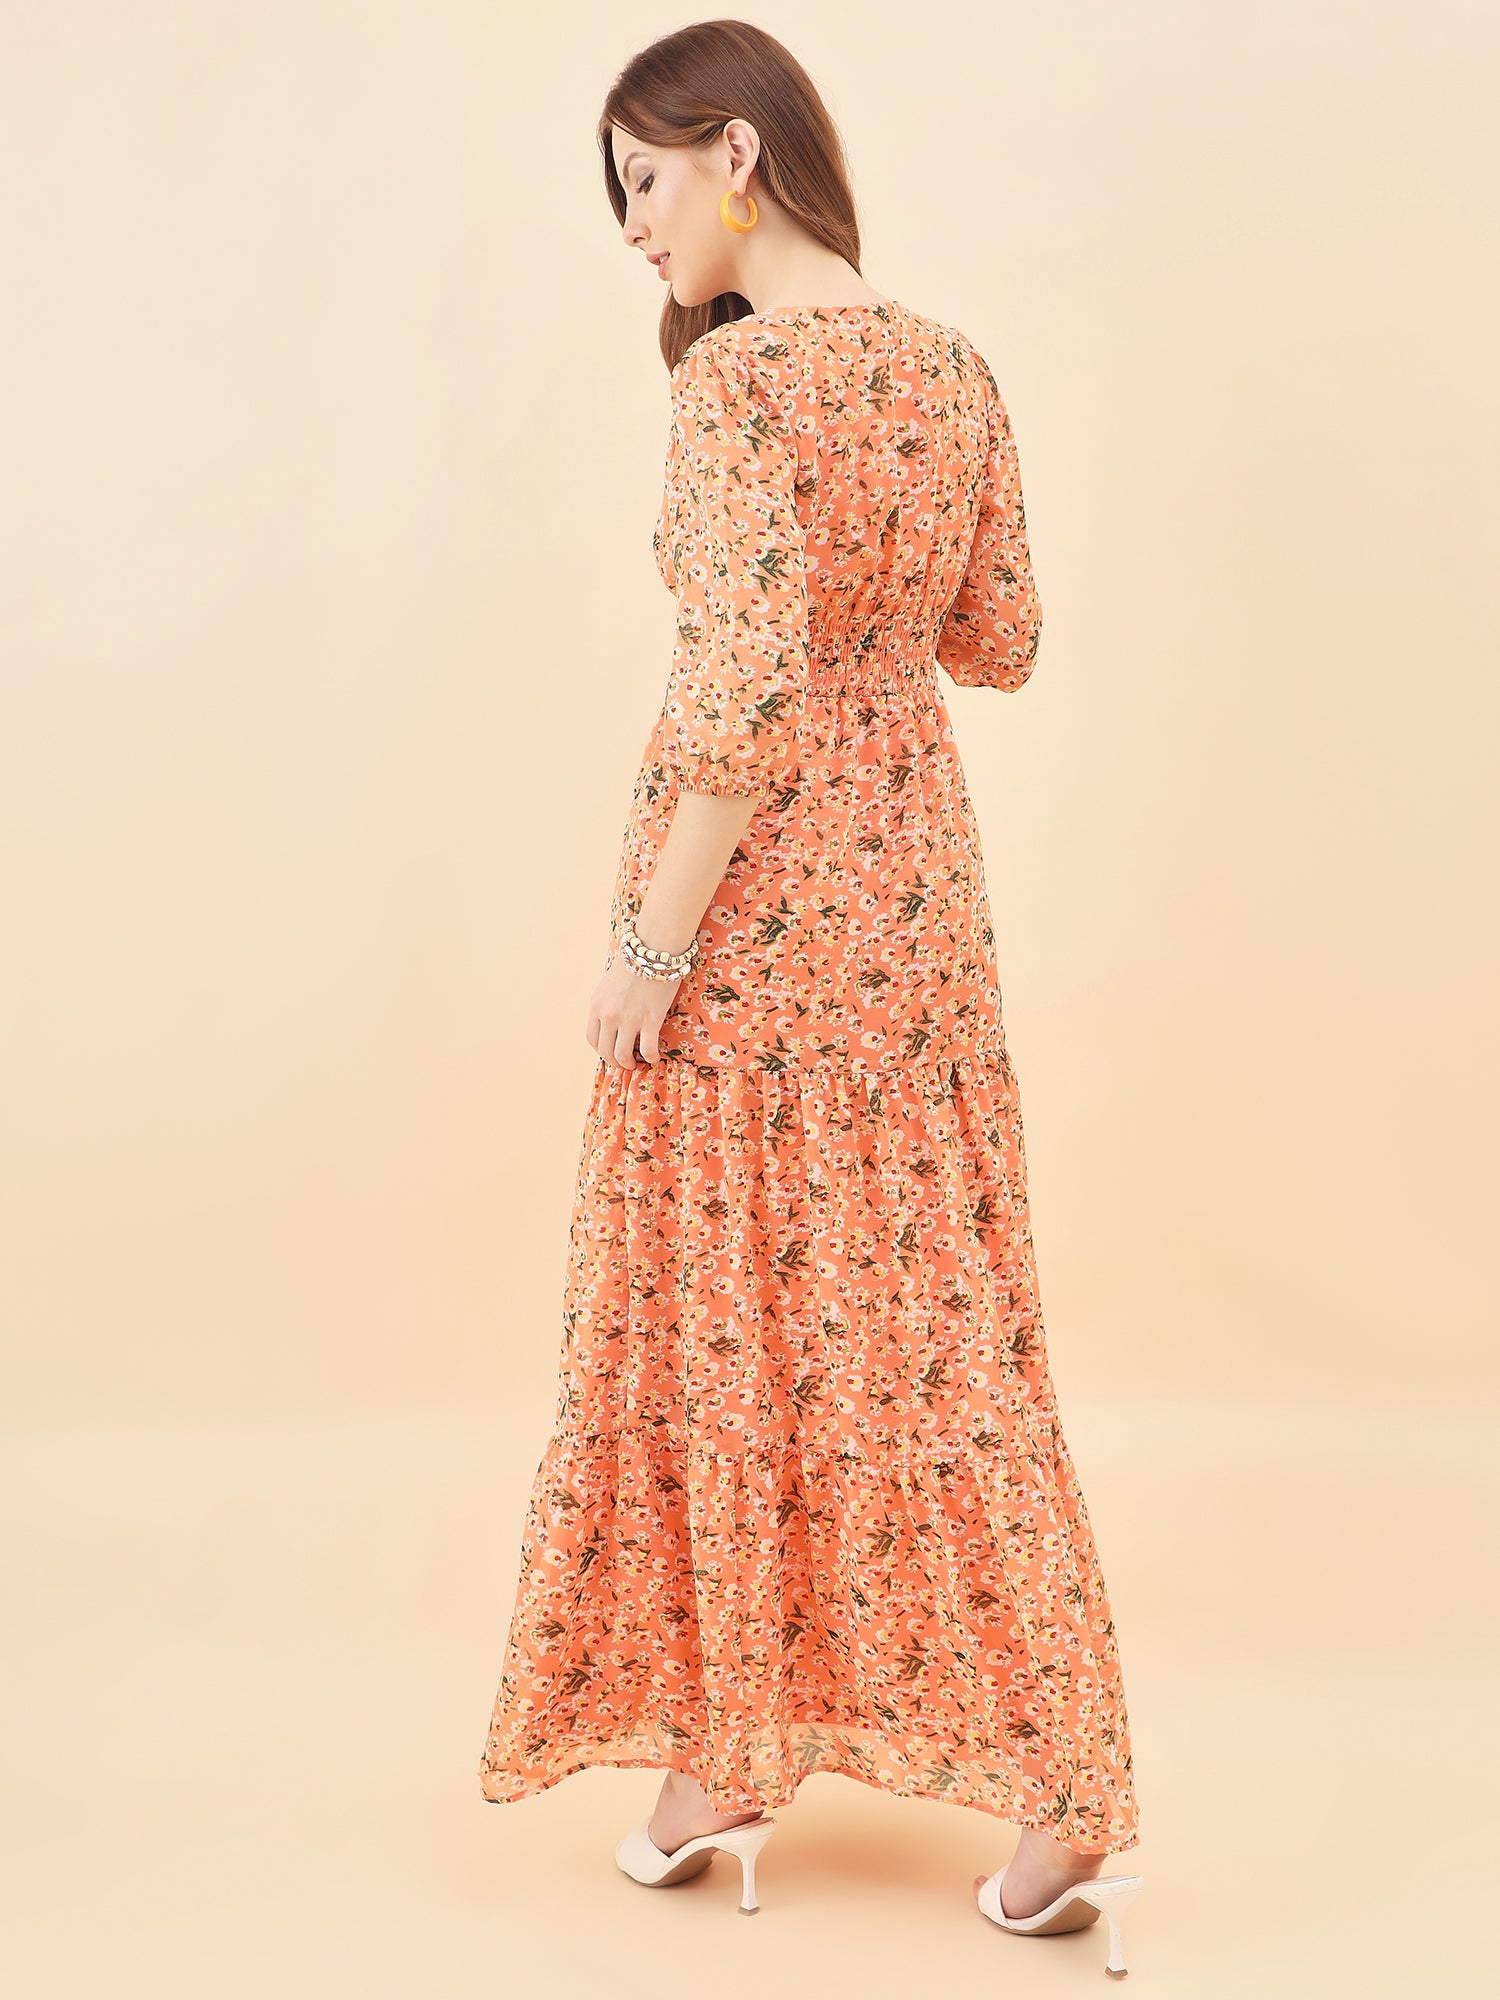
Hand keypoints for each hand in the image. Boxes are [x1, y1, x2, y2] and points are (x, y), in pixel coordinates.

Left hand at [586, 951, 682, 1068]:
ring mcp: (629, 1019)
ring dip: (629, 1063)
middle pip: (605, 1051)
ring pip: (623, 1055)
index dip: (601, 1051)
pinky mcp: (650, 1019)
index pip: (592, 1038)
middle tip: (625, 1063)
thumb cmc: (635, 962)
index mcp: (596, 1005)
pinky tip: (655, 1057)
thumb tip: (613, 1020)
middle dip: (615, 1062)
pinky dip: (651, 1058)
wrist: (653, 949)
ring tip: (637, 1063)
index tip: (610, 1052)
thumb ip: (608, 1003)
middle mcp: (608, 1015)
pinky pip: (648, 1049)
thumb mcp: (609, 984)